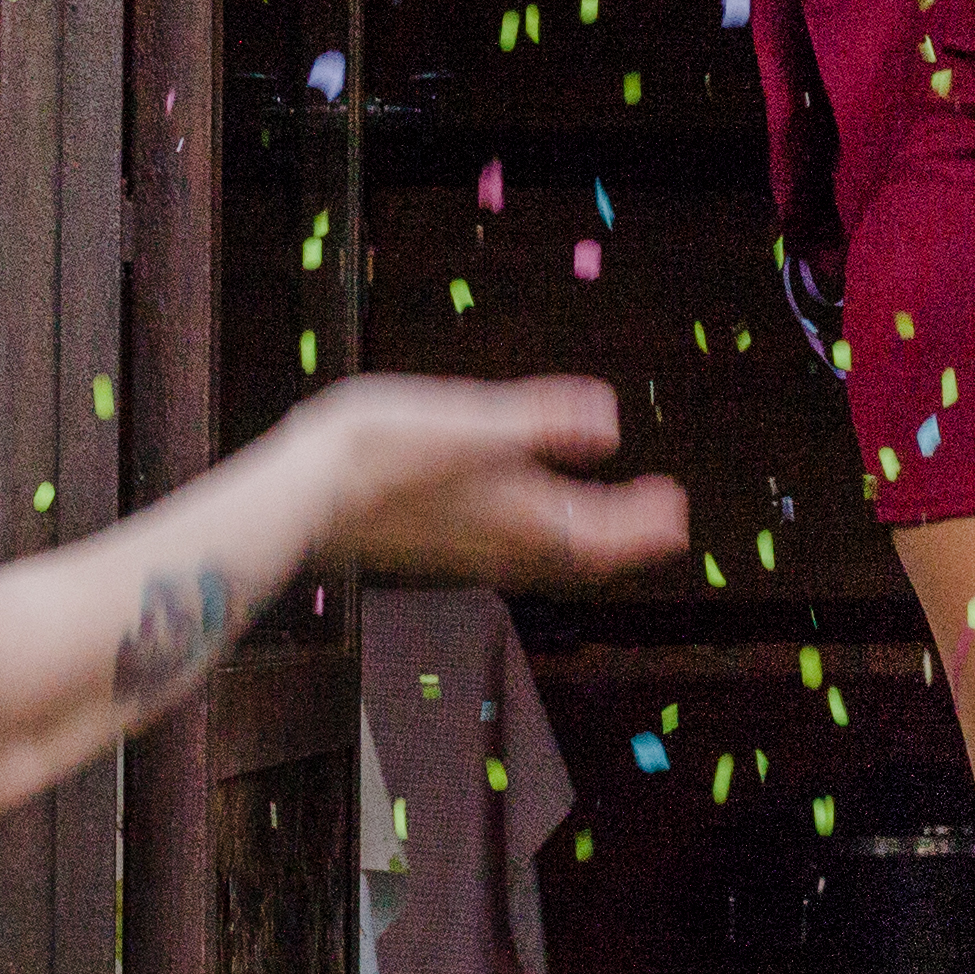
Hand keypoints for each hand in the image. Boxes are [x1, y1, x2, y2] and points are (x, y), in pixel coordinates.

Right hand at [292, 373, 688, 585]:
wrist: (296, 499)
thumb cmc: (371, 453)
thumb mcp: (464, 422)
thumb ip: (538, 420)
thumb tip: (610, 421)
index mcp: (512, 512)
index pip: (597, 532)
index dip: (642, 524)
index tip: (678, 511)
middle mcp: (494, 540)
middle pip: (578, 550)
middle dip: (626, 536)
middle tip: (668, 521)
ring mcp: (462, 544)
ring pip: (544, 553)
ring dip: (587, 536)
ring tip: (613, 521)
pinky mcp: (434, 539)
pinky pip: (510, 548)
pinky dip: (544, 535)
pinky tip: (526, 517)